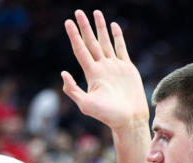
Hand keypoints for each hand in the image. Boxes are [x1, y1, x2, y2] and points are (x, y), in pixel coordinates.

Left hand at [61, 10, 149, 129]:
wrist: (129, 119)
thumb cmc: (107, 115)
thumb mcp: (86, 105)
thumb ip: (73, 90)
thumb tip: (63, 73)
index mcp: (92, 73)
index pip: (80, 50)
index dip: (74, 36)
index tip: (67, 22)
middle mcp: (102, 67)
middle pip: (91, 42)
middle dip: (85, 27)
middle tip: (78, 12)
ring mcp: (114, 66)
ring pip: (105, 42)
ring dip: (100, 28)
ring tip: (96, 13)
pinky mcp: (127, 68)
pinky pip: (121, 48)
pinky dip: (117, 37)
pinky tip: (114, 26)